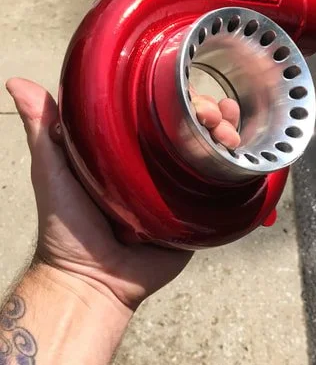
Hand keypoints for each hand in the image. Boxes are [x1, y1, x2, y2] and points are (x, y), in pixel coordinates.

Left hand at [6, 78, 239, 311]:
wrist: (92, 281)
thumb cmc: (67, 227)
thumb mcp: (51, 170)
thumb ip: (42, 129)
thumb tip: (16, 83)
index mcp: (127, 149)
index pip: (159, 109)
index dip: (178, 94)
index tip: (186, 90)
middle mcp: (156, 165)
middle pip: (191, 126)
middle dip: (209, 112)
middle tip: (212, 116)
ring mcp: (179, 190)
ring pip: (211, 151)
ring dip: (227, 133)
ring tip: (229, 133)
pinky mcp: (196, 216)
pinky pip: (221, 190)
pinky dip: (236, 167)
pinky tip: (244, 151)